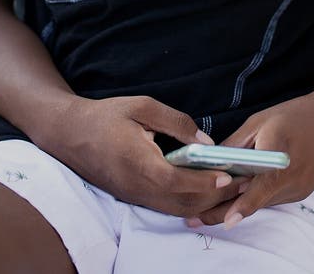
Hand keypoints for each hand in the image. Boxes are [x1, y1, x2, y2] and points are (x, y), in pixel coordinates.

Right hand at [47, 95, 249, 217]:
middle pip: (181, 201)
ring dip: (205, 201)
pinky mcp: (134, 197)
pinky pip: (166, 206)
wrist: (70, 134)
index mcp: (137, 161)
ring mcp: (135, 196)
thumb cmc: (107, 116)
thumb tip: (206, 140)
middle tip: (243, 180)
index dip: (202, 181)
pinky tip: (206, 188)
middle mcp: (137, 186)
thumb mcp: (142, 106)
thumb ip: (176, 122)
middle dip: (214, 195)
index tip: (227, 174)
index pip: (175, 180)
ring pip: (176, 208)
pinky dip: (190, 201)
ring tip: (232, 185)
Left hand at [185, 87, 313, 228]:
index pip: (257, 191)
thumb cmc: (296, 115)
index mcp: (279, 160)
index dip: (239, 208)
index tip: (224, 221)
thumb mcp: (259, 123)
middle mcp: (291, 181)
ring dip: (242, 200)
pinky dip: (259, 193)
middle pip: (254, 201)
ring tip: (212, 201)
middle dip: (225, 208)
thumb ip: (235, 145)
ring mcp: (298, 190)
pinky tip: (246, 185)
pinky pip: (274, 196)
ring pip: (262, 200)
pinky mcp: (302, 192)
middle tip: (196, 216)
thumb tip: (210, 161)